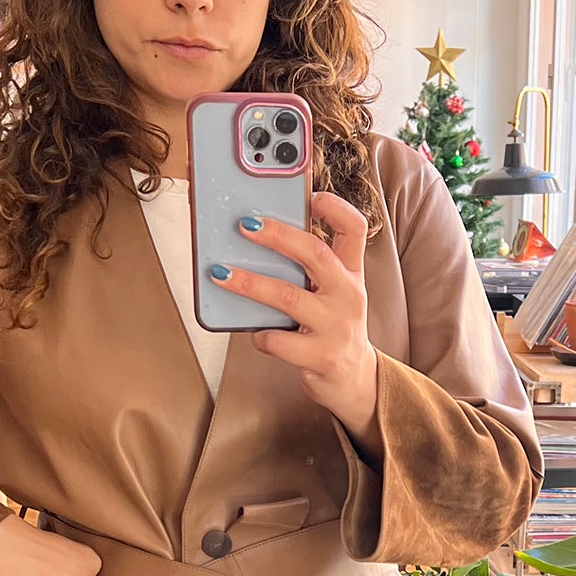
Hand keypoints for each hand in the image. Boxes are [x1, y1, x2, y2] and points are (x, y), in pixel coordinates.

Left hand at [212, 189, 381, 457]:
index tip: (311, 195)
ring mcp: (336, 327)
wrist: (354, 380)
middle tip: (244, 224)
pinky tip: (253, 331)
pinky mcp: (321, 356)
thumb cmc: (332, 327)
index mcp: (351, 273)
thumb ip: (308, 268)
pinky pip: (279, 341)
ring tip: (220, 273)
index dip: (335, 207)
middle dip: (277, 235)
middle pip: (315, 253)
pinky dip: (259, 334)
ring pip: (287, 297)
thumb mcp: (332, 293)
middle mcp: (348, 295)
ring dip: (249, 283)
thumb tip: (255, 238)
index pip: (355, 229)